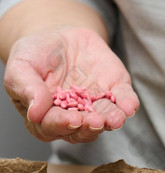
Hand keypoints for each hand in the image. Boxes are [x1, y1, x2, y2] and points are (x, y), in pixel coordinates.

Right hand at [4, 27, 139, 142]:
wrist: (61, 36)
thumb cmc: (37, 56)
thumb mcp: (22, 66)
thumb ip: (26, 88)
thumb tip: (35, 113)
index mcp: (48, 117)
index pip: (53, 127)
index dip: (62, 125)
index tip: (72, 119)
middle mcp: (75, 118)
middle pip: (82, 130)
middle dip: (89, 127)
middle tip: (95, 121)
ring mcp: (97, 107)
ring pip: (105, 120)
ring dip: (111, 121)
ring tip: (116, 120)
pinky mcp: (115, 92)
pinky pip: (124, 101)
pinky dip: (128, 104)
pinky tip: (129, 107)